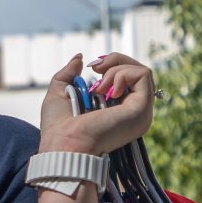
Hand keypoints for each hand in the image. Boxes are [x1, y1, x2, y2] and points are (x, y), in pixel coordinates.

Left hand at [40, 53, 156, 155]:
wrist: (64, 145)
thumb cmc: (58, 128)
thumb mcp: (59, 92)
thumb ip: (68, 74)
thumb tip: (80, 57)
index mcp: (117, 111)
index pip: (127, 79)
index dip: (112, 65)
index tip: (91, 67)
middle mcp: (133, 112)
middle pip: (137, 73)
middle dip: (115, 60)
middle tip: (95, 68)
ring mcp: (140, 111)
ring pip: (141, 71)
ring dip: (116, 69)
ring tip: (98, 88)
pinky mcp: (142, 108)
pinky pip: (143, 75)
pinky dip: (122, 74)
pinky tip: (107, 90)